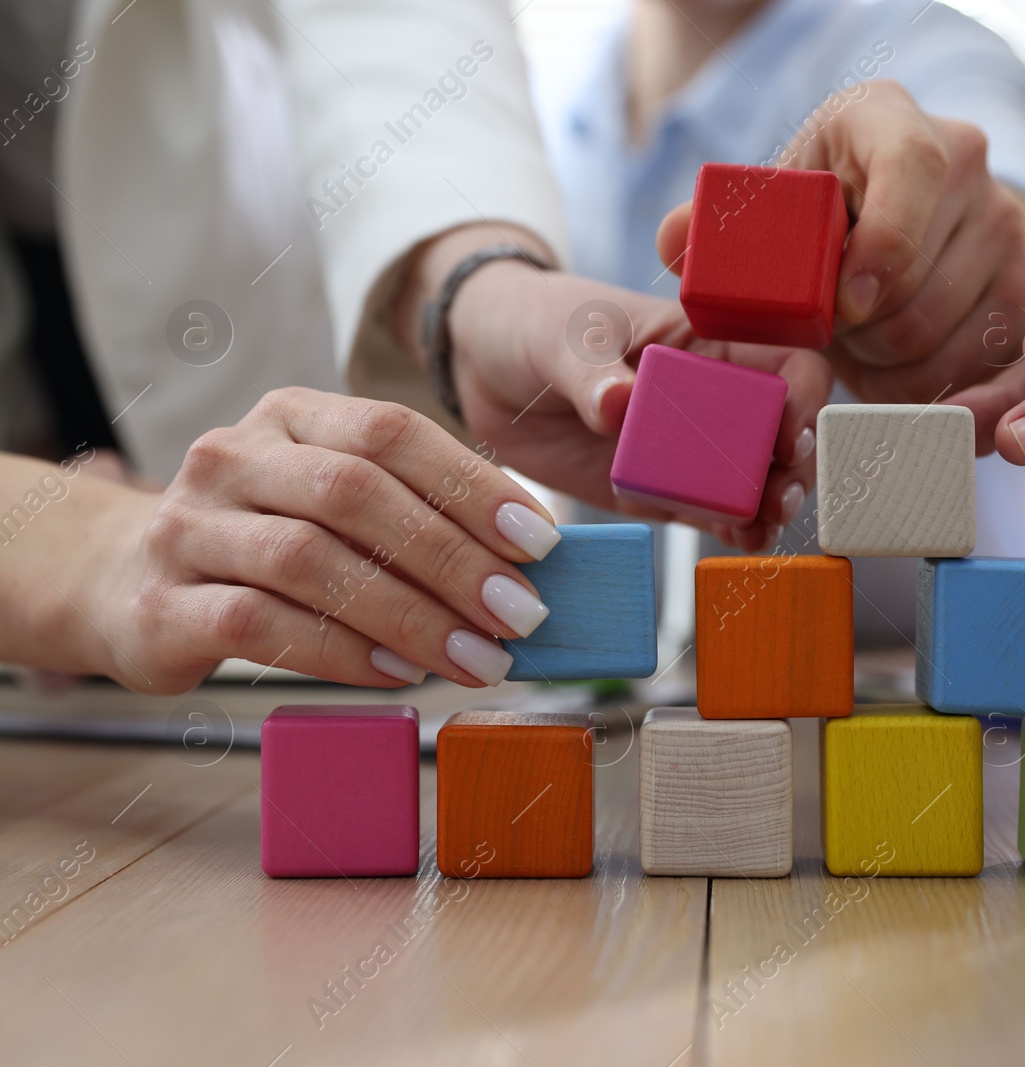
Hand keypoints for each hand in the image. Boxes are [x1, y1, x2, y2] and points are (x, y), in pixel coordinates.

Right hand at [88, 389, 562, 692]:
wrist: (119, 579)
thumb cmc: (263, 540)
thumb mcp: (329, 500)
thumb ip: (411, 512)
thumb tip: (525, 563)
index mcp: (290, 416)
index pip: (391, 432)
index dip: (472, 485)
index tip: (539, 542)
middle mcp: (233, 457)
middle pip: (356, 494)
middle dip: (453, 558)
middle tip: (522, 614)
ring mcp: (188, 528)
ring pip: (311, 561)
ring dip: (410, 616)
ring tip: (476, 657)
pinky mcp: (161, 606)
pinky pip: (260, 625)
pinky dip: (342, 651)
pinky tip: (398, 673)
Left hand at [425, 239, 828, 552]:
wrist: (484, 367)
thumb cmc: (534, 323)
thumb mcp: (561, 335)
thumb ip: (591, 369)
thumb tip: (619, 402)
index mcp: (705, 340)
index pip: (782, 361)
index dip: (801, 395)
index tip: (790, 432)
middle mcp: (711, 395)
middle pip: (780, 430)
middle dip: (794, 465)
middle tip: (782, 495)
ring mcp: (688, 446)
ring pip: (753, 477)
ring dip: (769, 504)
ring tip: (762, 527)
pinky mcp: (660, 488)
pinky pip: (708, 511)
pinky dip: (732, 528)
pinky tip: (740, 541)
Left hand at [656, 80, 1024, 403]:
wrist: (891, 223)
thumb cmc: (815, 212)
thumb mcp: (767, 205)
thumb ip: (715, 228)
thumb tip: (677, 244)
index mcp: (891, 119)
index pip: (913, 171)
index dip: (881, 248)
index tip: (843, 305)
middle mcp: (967, 162)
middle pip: (921, 280)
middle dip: (860, 330)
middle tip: (829, 330)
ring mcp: (1007, 228)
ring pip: (944, 335)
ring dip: (884, 364)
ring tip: (858, 343)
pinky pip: (980, 369)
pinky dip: (926, 393)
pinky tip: (893, 379)